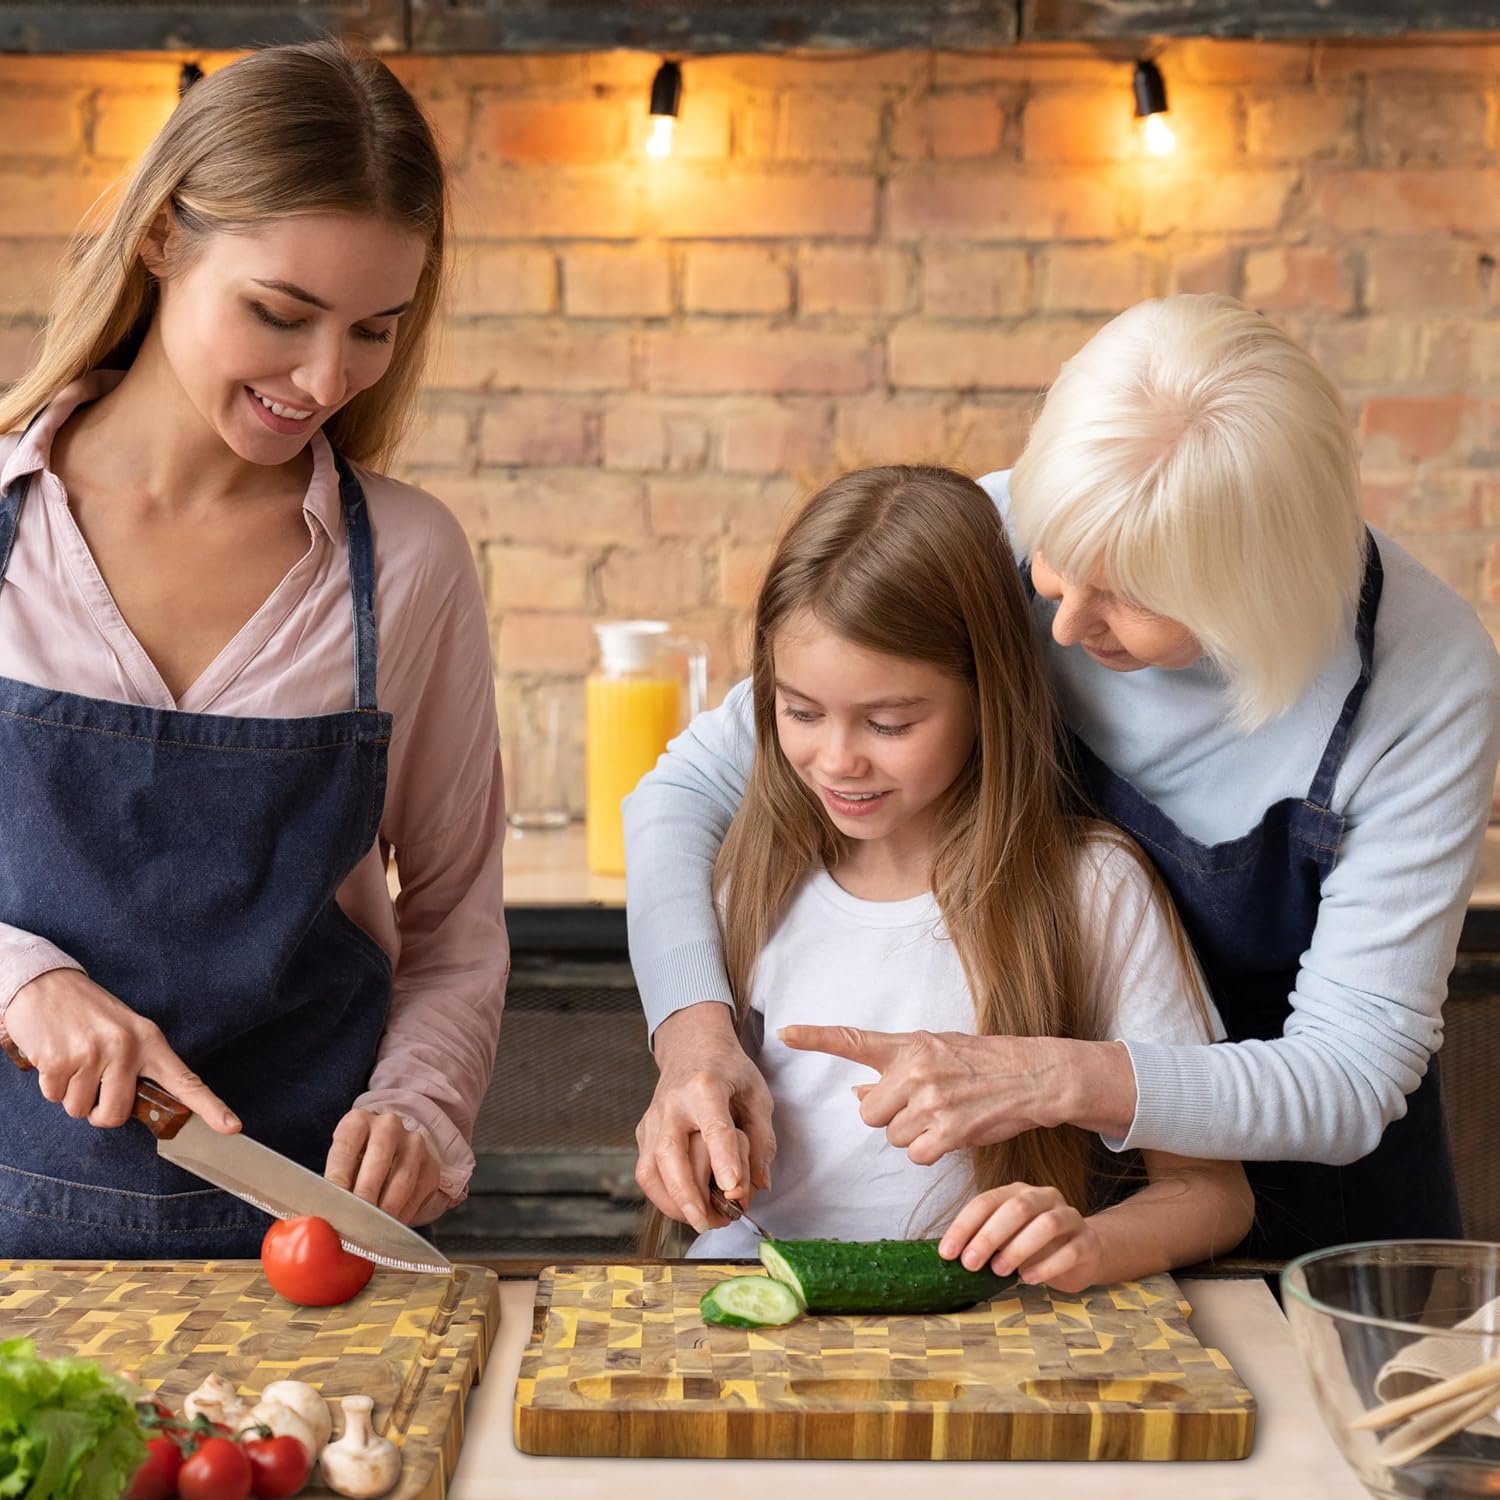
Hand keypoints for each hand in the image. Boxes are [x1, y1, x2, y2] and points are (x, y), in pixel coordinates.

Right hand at [2, 968, 239, 1131]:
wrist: (45, 984)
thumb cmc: (88, 1013)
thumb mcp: (126, 1030)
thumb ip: (138, 1065)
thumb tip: (139, 1106)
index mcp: (149, 1041)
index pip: (184, 1080)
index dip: (210, 1107)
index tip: (232, 1126)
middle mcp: (126, 1047)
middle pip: (115, 1114)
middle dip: (99, 1112)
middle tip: (93, 1085)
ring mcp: (92, 1054)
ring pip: (79, 1110)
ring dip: (71, 1094)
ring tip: (73, 1060)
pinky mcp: (59, 1060)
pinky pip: (54, 1097)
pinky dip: (51, 1085)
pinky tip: (55, 1056)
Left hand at [324, 1108, 443, 1223]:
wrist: (390, 1154)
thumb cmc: (356, 1163)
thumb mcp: (339, 1165)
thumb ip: (330, 1186)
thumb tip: (314, 1218)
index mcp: (358, 1121)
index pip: (346, 1148)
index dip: (338, 1180)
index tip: (332, 1208)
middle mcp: (389, 1126)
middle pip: (378, 1162)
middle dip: (365, 1197)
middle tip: (354, 1224)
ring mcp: (414, 1144)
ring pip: (402, 1181)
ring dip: (385, 1211)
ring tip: (371, 1233)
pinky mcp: (432, 1166)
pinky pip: (418, 1195)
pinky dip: (403, 1216)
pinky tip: (389, 1227)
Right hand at [635, 1002, 774, 1232]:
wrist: (692, 1047)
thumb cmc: (729, 1072)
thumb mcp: (757, 1095)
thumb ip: (762, 1140)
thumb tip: (759, 1185)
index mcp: (706, 1087)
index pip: (714, 1128)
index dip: (724, 1161)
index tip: (733, 1190)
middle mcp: (672, 1103)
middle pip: (672, 1155)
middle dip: (689, 1196)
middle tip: (713, 1223)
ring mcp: (653, 1118)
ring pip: (651, 1169)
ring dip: (673, 1204)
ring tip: (701, 1220)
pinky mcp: (643, 1131)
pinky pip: (646, 1172)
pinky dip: (663, 1197)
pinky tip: (685, 1206)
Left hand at [779, 1025, 1135, 1161]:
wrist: (1032, 1074)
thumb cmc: (981, 1062)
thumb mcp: (935, 1053)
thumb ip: (894, 1070)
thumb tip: (857, 1092)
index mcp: (908, 1045)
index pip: (852, 1038)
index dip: (815, 1037)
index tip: (783, 1032)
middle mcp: (914, 1070)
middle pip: (869, 1111)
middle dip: (889, 1116)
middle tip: (921, 1105)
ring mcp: (930, 1101)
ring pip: (893, 1136)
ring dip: (913, 1134)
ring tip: (945, 1114)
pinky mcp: (948, 1131)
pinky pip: (917, 1154)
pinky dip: (931, 1151)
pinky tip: (953, 1132)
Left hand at [939, 1182, 1103, 1294]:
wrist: (1084, 1253)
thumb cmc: (1035, 1246)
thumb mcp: (1007, 1239)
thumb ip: (984, 1240)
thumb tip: (950, 1256)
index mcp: (1018, 1192)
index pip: (986, 1201)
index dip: (964, 1226)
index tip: (947, 1253)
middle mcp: (1044, 1197)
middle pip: (1016, 1208)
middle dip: (988, 1236)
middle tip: (970, 1264)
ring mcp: (1070, 1216)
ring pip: (1046, 1224)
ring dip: (1018, 1248)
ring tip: (999, 1271)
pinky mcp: (1088, 1241)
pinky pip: (1070, 1250)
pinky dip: (1047, 1265)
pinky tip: (1029, 1278)